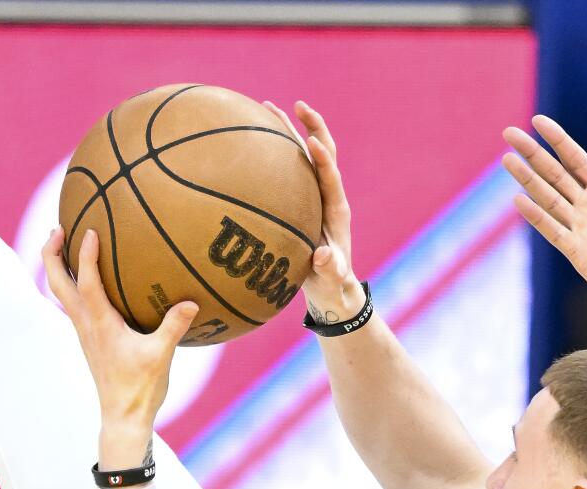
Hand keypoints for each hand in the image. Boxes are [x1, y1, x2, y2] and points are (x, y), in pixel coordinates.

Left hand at [42, 227, 195, 464]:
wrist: (122, 415)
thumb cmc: (141, 388)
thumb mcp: (162, 356)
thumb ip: (173, 327)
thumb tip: (191, 302)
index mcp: (100, 324)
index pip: (86, 282)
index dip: (86, 255)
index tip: (89, 230)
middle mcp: (85, 324)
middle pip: (56, 282)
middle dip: (52, 253)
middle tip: (58, 228)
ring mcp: (84, 332)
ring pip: (60, 292)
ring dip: (58, 267)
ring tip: (66, 246)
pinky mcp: (90, 339)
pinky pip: (74, 304)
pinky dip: (73, 284)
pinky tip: (90, 282)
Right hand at [263, 99, 364, 321]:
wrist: (332, 286)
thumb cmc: (330, 282)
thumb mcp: (330, 278)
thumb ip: (328, 268)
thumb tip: (322, 257)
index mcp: (336, 210)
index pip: (331, 177)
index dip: (323, 159)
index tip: (312, 141)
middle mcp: (327, 195)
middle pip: (323, 152)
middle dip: (313, 126)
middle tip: (298, 104)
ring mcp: (314, 194)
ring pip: (304, 154)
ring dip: (290, 129)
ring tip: (267, 106)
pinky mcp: (301, 198)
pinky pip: (289, 168)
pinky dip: (275, 150)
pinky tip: (251, 137)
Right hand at [502, 116, 586, 330]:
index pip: (576, 160)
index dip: (558, 141)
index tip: (538, 121)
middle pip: (555, 175)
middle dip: (533, 154)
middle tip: (509, 132)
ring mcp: (582, 231)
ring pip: (548, 199)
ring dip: (528, 180)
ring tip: (507, 159)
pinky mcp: (580, 254)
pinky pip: (554, 232)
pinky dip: (537, 217)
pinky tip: (520, 199)